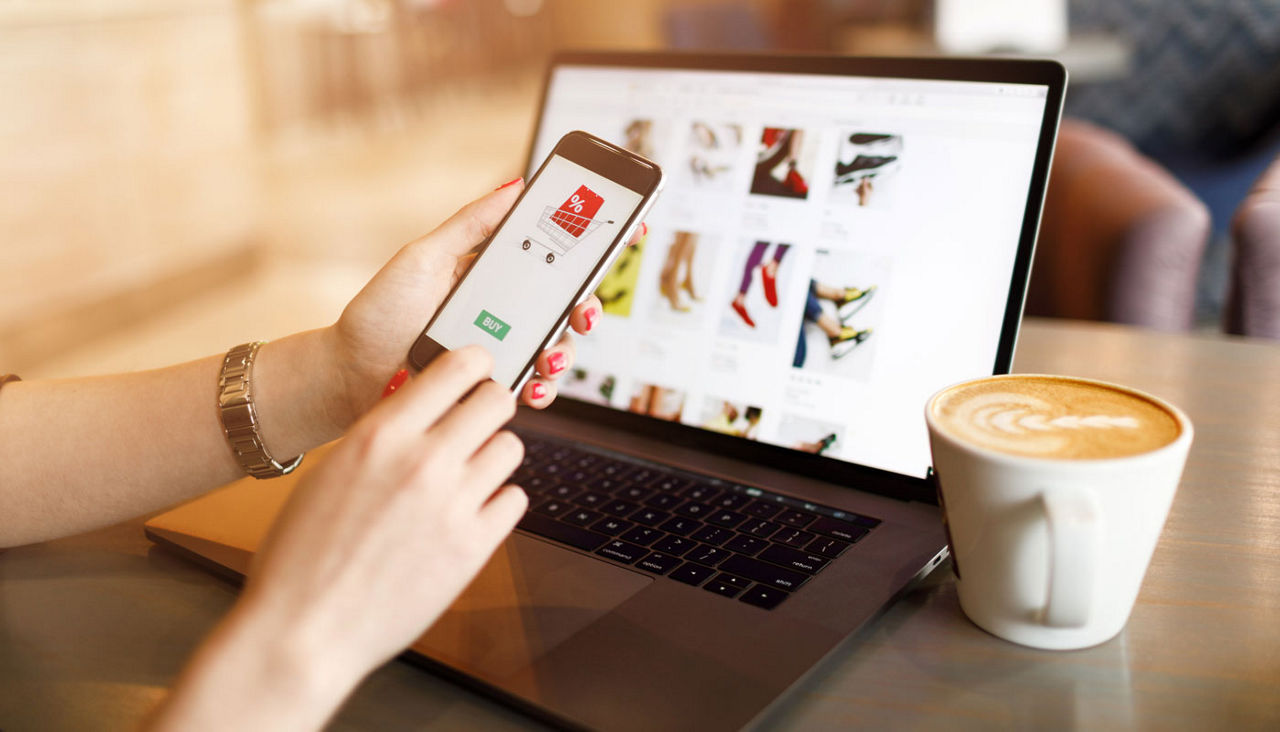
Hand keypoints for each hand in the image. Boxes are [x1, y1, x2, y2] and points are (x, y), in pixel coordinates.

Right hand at [152, 346, 525, 729]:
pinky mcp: (474, 549)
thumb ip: (379, 439)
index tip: (477, 369)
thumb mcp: (328, 473)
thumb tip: (418, 411)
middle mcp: (423, 461)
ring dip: (494, 454)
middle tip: (480, 418)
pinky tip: (472, 512)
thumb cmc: (300, 558)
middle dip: (491, 404)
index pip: (457, 367)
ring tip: (470, 472)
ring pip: (511, 448)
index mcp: (380, 435)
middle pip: (498, 400)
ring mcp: (454, 505)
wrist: (303, 633)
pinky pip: (514, 501)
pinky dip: (498, 502)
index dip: (474, 363)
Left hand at [328, 180, 645, 425]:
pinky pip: (534, 384)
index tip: (629, 228)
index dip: (594, 242)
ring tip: (550, 354)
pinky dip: (542, 386)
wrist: (348, 372)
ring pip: (558, 345)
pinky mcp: (493, 382)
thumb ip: (471, 225)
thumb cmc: (379, 313)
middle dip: (588, 304)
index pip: (554, 252)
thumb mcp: (424, 257)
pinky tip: (532, 385)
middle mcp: (505, 309)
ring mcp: (502, 346)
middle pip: (567, 302)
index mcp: (494, 272)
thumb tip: (516, 184)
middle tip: (585, 308)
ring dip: (566, 350)